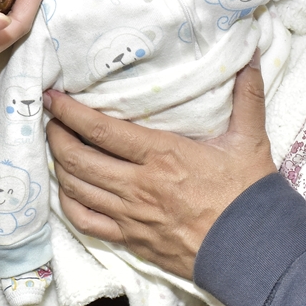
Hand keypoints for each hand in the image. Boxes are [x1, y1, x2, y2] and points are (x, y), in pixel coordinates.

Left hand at [47, 53, 273, 278]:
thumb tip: (251, 55)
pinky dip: (69, 204)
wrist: (253, 250)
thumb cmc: (249, 194)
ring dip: (59, 166)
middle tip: (52, 120)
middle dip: (57, 136)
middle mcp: (139, 185)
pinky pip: (86, 223)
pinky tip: (68, 191)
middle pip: (78, 159)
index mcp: (162, 155)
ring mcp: (131, 216)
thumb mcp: (250, 139)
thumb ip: (247, 95)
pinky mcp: (131, 240)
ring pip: (77, 189)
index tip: (53, 98)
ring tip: (56, 148)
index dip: (70, 112)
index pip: (101, 130)